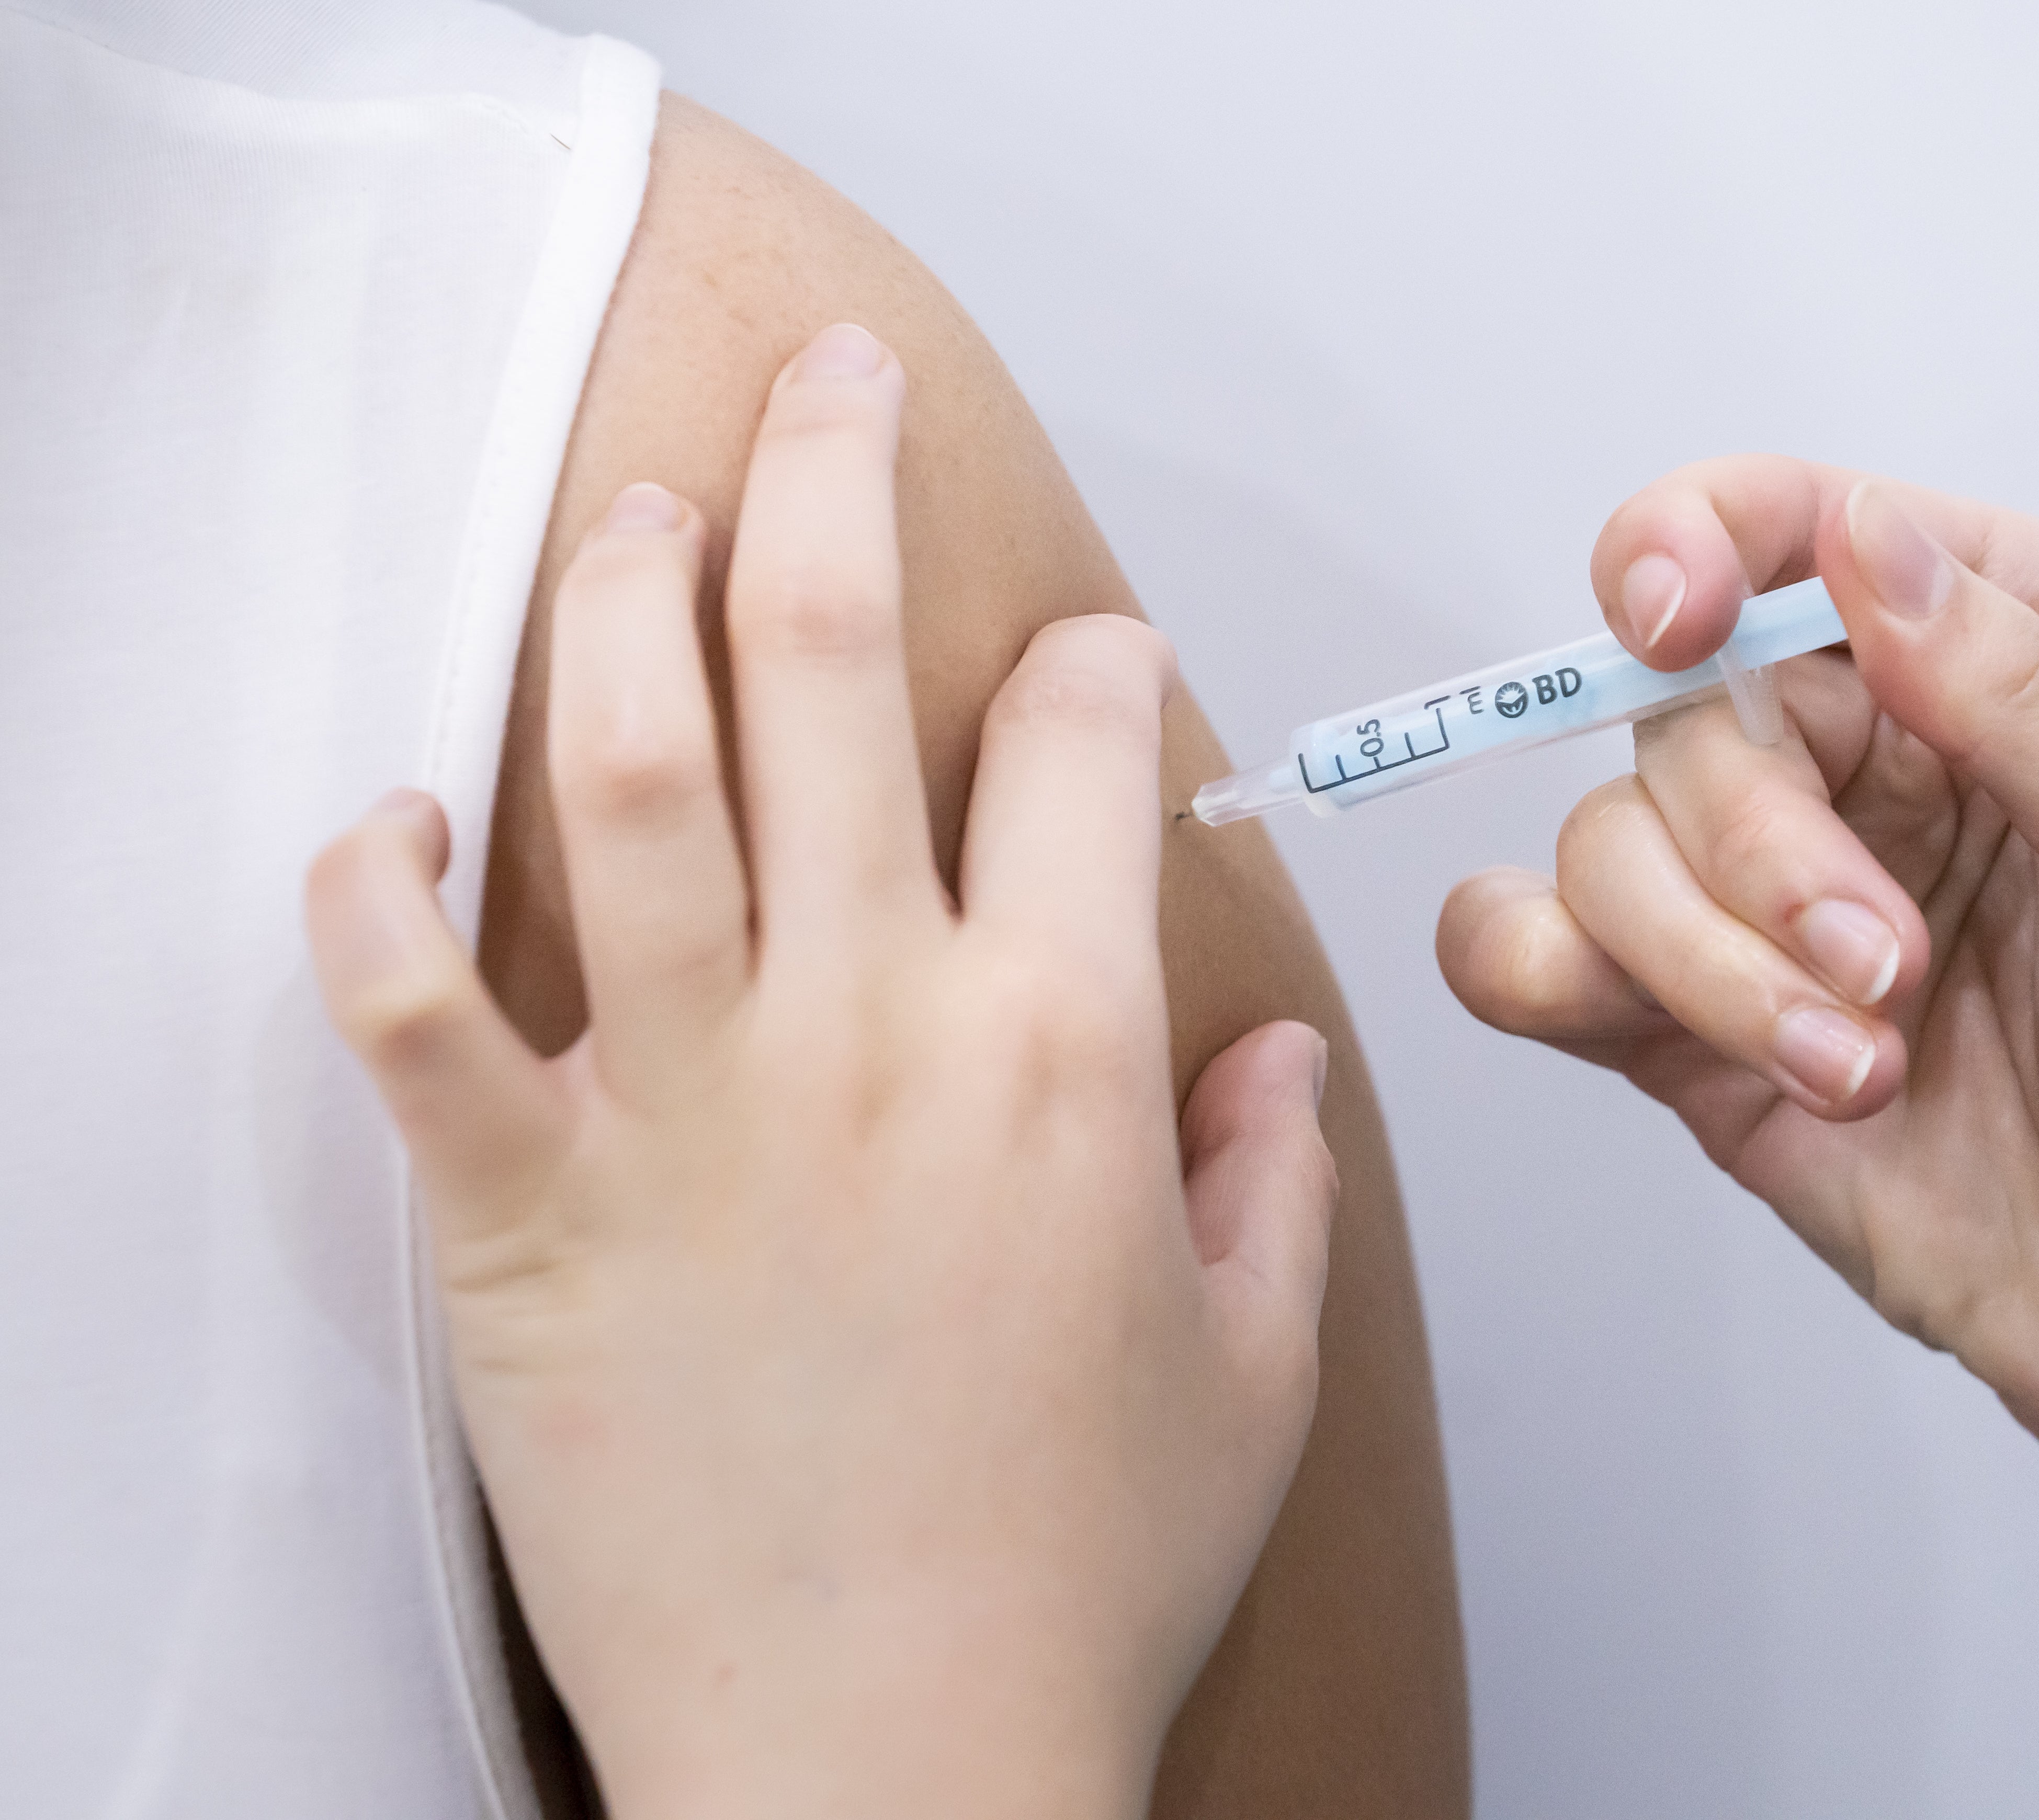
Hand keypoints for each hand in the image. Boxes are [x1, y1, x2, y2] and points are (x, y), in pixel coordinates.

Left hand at [305, 324, 1335, 1819]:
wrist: (889, 1775)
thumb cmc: (1071, 1584)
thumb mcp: (1250, 1374)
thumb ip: (1278, 1184)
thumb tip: (1282, 1062)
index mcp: (1065, 1055)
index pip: (1079, 740)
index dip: (1085, 664)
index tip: (1072, 662)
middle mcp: (875, 1032)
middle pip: (830, 652)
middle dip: (835, 466)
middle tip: (832, 382)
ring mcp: (686, 1109)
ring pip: (624, 757)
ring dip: (620, 592)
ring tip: (633, 512)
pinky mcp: (522, 1214)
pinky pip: (403, 1005)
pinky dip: (372, 890)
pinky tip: (391, 820)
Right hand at [1440, 455, 2038, 1813]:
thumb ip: (2022, 691)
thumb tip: (1862, 537)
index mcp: (2004, 655)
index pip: (1795, 528)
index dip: (1698, 542)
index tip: (1670, 620)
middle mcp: (1868, 753)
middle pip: (1679, 709)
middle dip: (1758, 849)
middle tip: (1886, 970)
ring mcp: (1766, 897)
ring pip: (1604, 844)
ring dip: (1709, 963)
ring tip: (1858, 1068)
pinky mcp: (1693, 1028)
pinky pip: (1531, 950)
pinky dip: (1542, 975)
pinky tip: (1670, 1040)